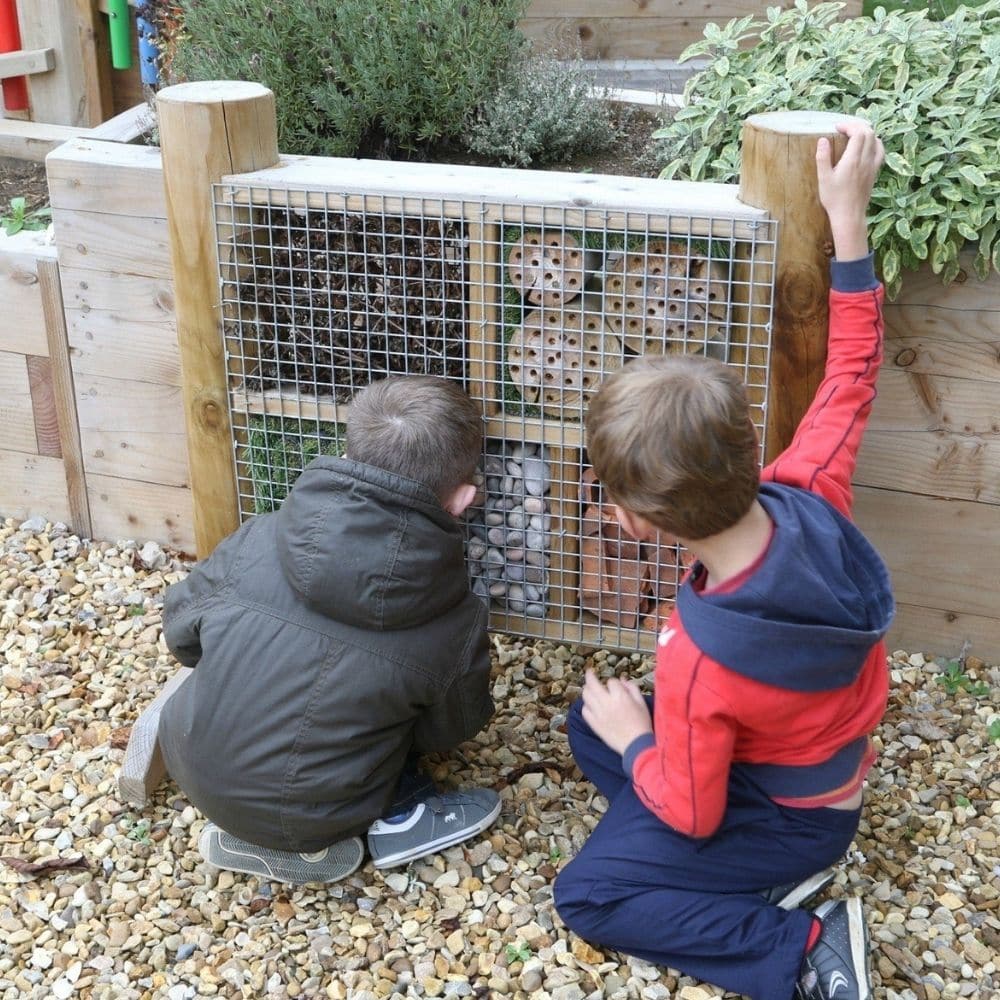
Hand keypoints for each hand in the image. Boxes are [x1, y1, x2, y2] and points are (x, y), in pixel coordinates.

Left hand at [581, 669, 652, 755]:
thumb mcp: (642, 703)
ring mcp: (598, 713)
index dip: (614, 683)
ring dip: (587, 690)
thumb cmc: (642, 724)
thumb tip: (622, 679)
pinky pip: (585, 711)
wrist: (636, 745)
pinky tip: (591, 706)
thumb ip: (632, 688)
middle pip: (592, 684)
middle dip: (590, 675)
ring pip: (586, 696)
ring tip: (589, 689)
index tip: (617, 686)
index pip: (611, 681)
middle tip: (590, 672)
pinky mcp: (594, 724)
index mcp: (620, 697)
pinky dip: (587, 706)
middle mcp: (607, 703)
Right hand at [816, 119, 884, 262]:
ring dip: (867, 133)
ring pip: (876, 140)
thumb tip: (823, 140)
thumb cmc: (834, 199)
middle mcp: (866, 160)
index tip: (837, 127)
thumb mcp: (823, 179)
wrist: (849, 215)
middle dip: (857, 126)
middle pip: (869, 133)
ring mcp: (872, 166)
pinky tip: (868, 146)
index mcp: (853, 160)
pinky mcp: (874, 172)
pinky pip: (880, 151)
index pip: (858, 132)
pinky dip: (875, 143)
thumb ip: (823, 158)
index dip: (849, 125)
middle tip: (845, 128)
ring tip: (855, 134)